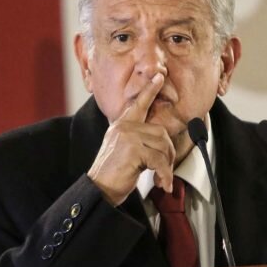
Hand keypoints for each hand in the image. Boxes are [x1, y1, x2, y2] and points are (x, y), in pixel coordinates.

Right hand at [88, 73, 175, 205]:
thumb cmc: (114, 173)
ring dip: (166, 166)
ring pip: (163, 146)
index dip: (150, 90)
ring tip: (161, 179)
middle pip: (161, 132)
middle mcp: (124, 127)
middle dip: (168, 153)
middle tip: (164, 171)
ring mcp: (128, 136)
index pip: (138, 103)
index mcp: (122, 125)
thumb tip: (161, 140)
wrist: (99, 189)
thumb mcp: (124, 150)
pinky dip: (165, 174)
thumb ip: (138, 139)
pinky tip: (162, 183)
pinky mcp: (133, 149)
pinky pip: (159, 160)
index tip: (160, 76)